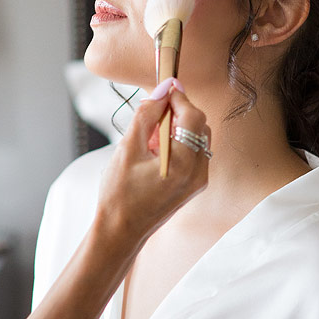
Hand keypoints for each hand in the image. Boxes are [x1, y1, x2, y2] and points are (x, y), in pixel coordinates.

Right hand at [94, 81, 210, 246]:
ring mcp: (199, 180)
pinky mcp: (195, 185)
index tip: (163, 87)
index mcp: (183, 164)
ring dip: (178, 126)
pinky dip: (179, 142)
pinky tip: (156, 150)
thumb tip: (162, 90)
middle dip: (178, 112)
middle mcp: (198, 172)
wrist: (121, 231)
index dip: (178, 97)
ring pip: (198, 136)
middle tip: (152, 113)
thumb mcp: (127, 149)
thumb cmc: (119, 194)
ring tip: (150, 136)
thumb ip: (146, 115)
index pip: (192, 115)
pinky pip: (194, 152)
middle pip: (199, 124)